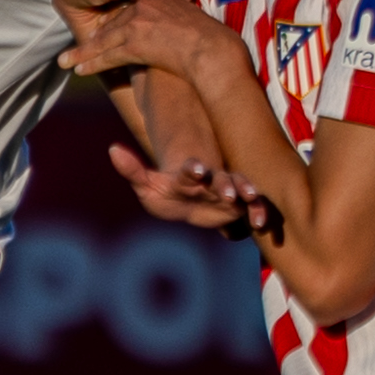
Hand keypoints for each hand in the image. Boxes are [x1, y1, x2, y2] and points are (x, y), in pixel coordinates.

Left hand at [61, 0, 231, 86]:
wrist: (216, 53)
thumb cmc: (214, 44)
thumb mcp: (195, 23)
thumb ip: (179, 22)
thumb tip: (176, 33)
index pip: (129, 8)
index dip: (113, 20)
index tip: (101, 27)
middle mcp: (146, 5)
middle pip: (112, 21)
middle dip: (93, 35)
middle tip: (76, 42)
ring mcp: (140, 23)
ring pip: (104, 39)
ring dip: (83, 52)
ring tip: (66, 61)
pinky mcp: (137, 42)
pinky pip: (109, 55)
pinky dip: (92, 63)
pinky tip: (79, 70)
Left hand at [109, 141, 265, 233]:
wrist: (187, 201)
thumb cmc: (167, 191)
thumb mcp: (147, 185)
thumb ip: (133, 170)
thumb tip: (113, 149)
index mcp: (188, 176)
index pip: (190, 170)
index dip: (193, 168)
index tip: (196, 169)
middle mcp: (211, 180)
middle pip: (220, 179)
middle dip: (225, 185)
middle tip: (228, 193)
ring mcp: (228, 190)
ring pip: (241, 188)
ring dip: (246, 192)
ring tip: (251, 199)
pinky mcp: (240, 204)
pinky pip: (254, 206)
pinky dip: (260, 212)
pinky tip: (262, 224)